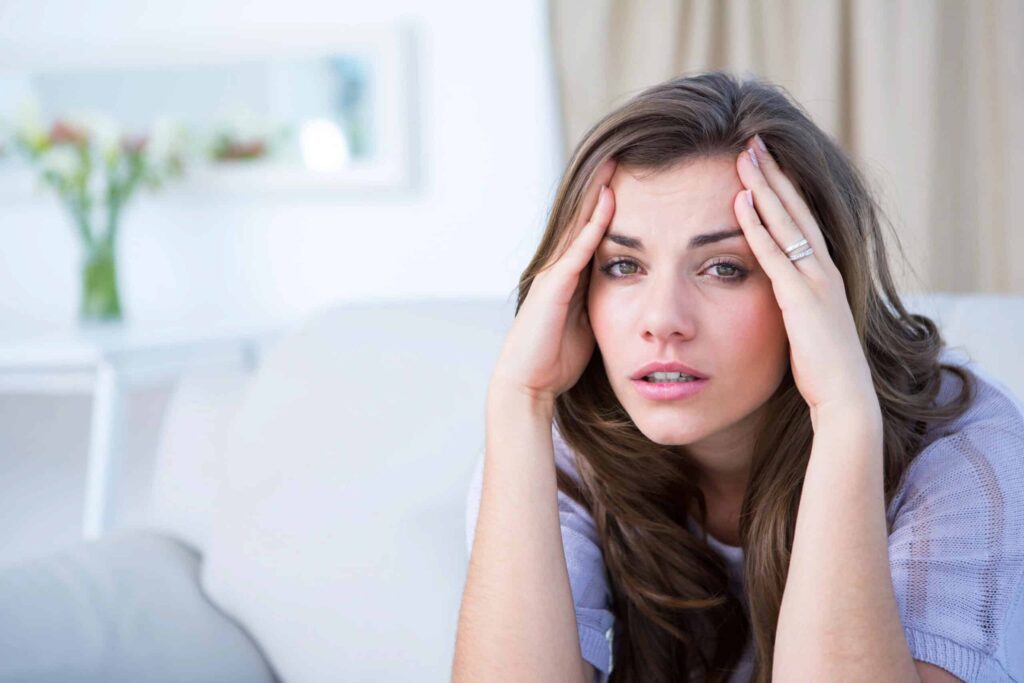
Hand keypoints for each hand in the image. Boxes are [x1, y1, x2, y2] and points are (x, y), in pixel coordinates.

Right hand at [490, 159, 617, 404]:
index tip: (633, 177)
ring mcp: (554, 275)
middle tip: (623, 152)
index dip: (609, 204)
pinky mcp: (553, 287)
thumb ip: (603, 301)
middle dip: (602, 186)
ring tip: (615, 162)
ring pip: (579, 225)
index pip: (593, 231)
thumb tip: (631, 291)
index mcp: (569, 276)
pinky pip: (576, 250)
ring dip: (597, 194)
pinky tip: (607, 203)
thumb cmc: (557, 359)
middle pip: (584, 218)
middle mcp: (559, 268)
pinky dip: (592, 226)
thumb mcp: (590, 322)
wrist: (529, 383)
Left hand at [734, 136, 878, 425]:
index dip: (781, 188)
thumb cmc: (822, 369)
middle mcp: (822, 269)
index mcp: (822, 274)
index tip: (761, 159)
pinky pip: (774, 255)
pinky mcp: (800, 299)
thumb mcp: (805, 325)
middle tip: (752, 139)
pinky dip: (757, 227)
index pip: (799, 220)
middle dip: (773, 173)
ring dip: (764, 187)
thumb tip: (775, 294)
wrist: (845, 398)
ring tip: (744, 155)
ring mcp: (814, 281)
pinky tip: (739, 202)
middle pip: (795, 209)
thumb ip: (792, 303)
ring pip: (786, 223)